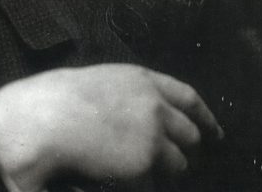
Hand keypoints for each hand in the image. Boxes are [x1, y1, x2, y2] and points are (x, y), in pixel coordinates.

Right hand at [0, 64, 222, 191]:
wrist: (45, 119)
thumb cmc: (60, 98)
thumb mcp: (102, 84)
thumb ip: (129, 97)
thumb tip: (141, 119)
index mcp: (143, 79)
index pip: (188, 97)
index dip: (205, 116)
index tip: (216, 132)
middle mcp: (155, 104)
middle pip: (190, 132)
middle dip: (186, 148)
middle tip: (177, 161)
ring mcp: (153, 133)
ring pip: (178, 162)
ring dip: (165, 170)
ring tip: (140, 173)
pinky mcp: (145, 163)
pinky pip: (154, 183)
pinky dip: (144, 185)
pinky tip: (120, 180)